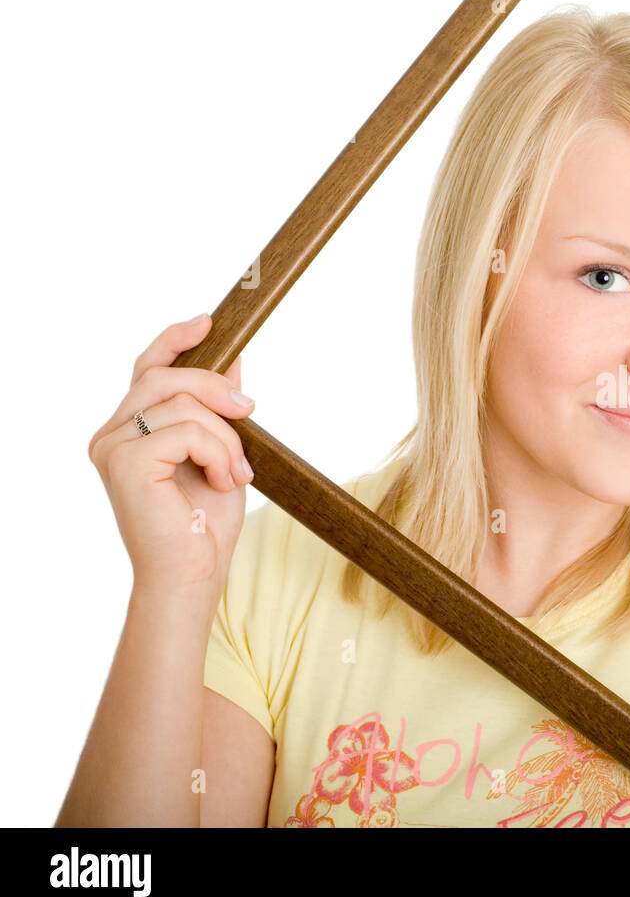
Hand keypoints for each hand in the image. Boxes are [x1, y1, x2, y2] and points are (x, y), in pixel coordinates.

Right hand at [87, 314, 255, 602]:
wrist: (192, 574)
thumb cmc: (204, 523)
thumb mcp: (221, 452)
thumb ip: (217, 409)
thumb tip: (233, 360)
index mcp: (128, 429)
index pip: (147, 369)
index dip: (175, 340)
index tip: (210, 322)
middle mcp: (110, 434)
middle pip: (166, 377)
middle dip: (217, 387)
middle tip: (252, 410)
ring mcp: (112, 447)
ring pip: (183, 404)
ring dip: (226, 436)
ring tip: (237, 471)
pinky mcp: (124, 462)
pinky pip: (186, 431)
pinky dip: (218, 453)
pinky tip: (223, 481)